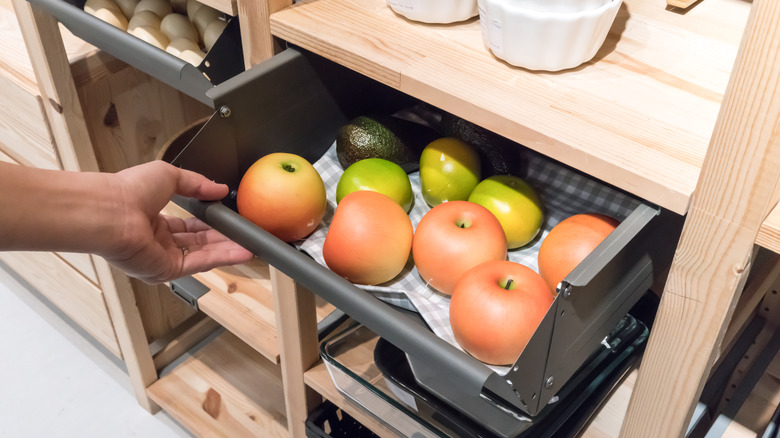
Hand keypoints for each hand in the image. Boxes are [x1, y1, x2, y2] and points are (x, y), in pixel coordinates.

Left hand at [104, 161, 253, 282]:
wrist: (111, 211)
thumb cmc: (130, 190)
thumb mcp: (169, 176)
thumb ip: (197, 184)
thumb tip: (220, 188)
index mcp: (153, 221)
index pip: (187, 226)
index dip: (209, 223)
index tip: (228, 219)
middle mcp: (157, 243)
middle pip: (198, 243)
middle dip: (222, 238)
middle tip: (245, 233)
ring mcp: (162, 258)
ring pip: (202, 254)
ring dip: (227, 249)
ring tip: (251, 243)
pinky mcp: (166, 271)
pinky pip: (200, 263)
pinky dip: (223, 257)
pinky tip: (242, 251)